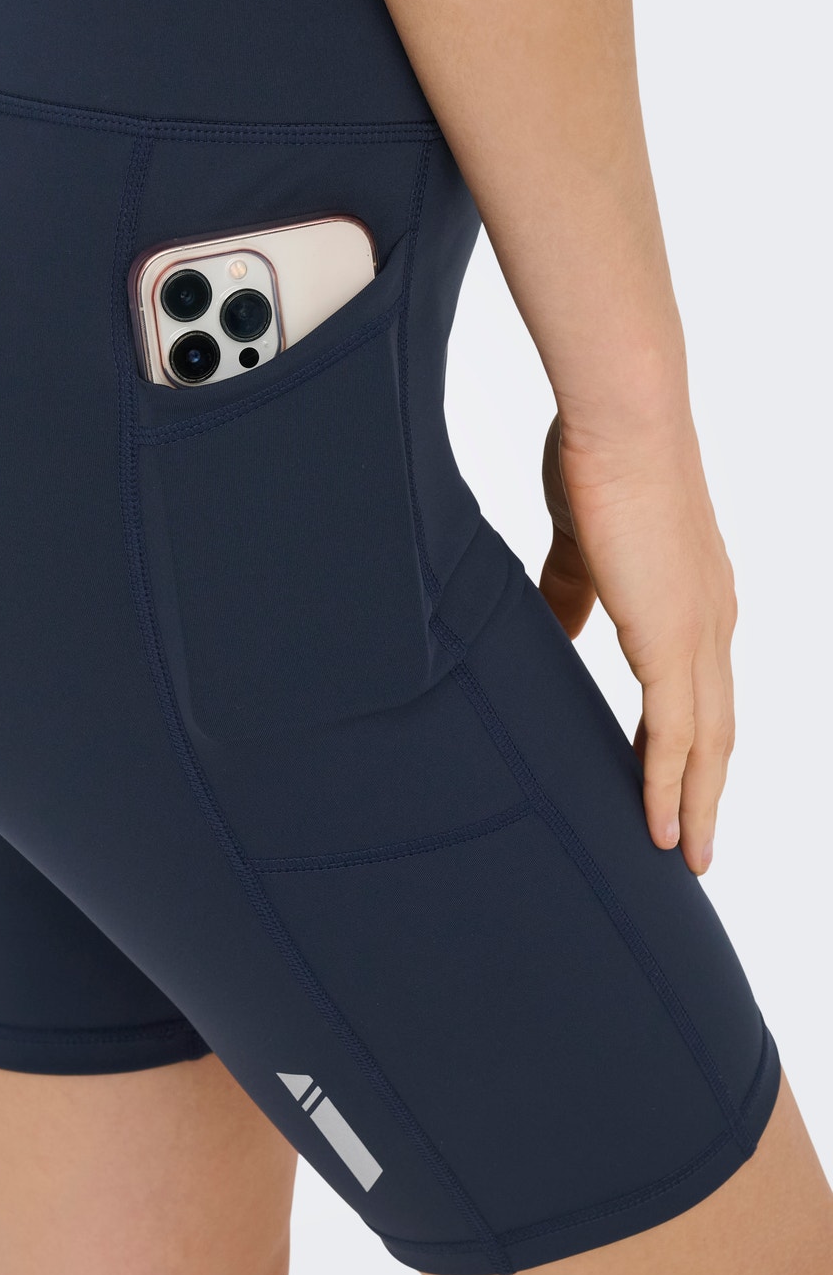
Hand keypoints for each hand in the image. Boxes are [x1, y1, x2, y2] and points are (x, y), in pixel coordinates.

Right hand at [537, 412, 736, 875]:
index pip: (699, 691)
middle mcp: (712, 622)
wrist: (621, 421)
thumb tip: (558, 635)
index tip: (673, 786)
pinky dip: (670, 785)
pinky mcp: (674, 641)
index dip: (689, 746)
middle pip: (716, 731)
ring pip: (707, 743)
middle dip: (704, 793)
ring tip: (679, 854)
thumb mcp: (581, 546)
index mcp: (694, 599)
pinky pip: (675, 733)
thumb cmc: (598, 463)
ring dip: (694, 803)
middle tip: (689, 846)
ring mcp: (700, 633)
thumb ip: (572, 595)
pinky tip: (659, 826)